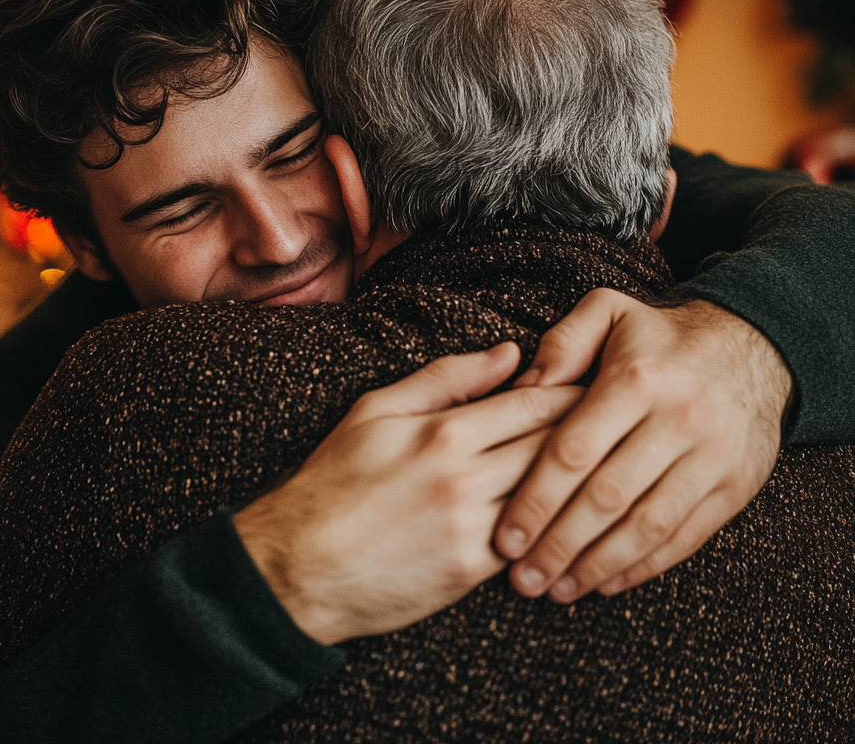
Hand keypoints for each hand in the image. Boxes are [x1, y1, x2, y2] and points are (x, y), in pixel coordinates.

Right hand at [233, 342, 583, 644]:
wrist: (302, 564)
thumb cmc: (336, 479)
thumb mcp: (378, 411)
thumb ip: (446, 378)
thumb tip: (507, 353)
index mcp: (444, 431)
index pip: (535, 404)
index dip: (574, 393)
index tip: (599, 387)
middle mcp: (466, 477)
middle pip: (554, 448)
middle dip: (592, 432)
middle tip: (624, 421)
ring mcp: (473, 528)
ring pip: (550, 496)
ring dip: (583, 481)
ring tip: (610, 466)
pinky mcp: (472, 572)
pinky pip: (531, 541)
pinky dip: (555, 526)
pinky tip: (573, 516)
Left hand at [493, 290, 791, 602]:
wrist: (753, 348)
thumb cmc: (660, 336)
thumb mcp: (609, 311)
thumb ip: (562, 343)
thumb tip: (522, 388)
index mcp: (636, 380)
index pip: (574, 452)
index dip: (536, 500)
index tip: (505, 537)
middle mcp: (677, 421)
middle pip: (607, 498)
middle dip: (558, 545)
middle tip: (522, 579)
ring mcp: (712, 458)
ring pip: (647, 526)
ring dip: (597, 566)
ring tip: (556, 589)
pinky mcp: (735, 486)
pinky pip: (686, 537)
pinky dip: (644, 566)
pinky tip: (606, 582)